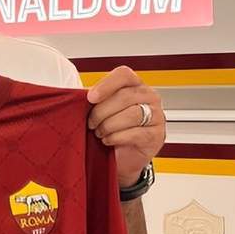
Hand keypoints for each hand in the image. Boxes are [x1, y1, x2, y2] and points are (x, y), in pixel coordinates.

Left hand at [86, 66, 164, 187]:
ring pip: (131, 115)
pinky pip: (135, 133)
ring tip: (100, 132)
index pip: (123, 75)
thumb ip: (96, 99)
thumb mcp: (102, 111)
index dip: (105, 85)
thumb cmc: (111, 131)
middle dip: (102, 112)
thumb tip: (77, 95)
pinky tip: (108, 140)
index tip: (90, 98)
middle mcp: (149, 97)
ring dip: (108, 126)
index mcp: (135, 85)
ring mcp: (156, 116)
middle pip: (125, 96)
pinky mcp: (156, 135)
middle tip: (91, 123)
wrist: (122, 158)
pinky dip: (116, 138)